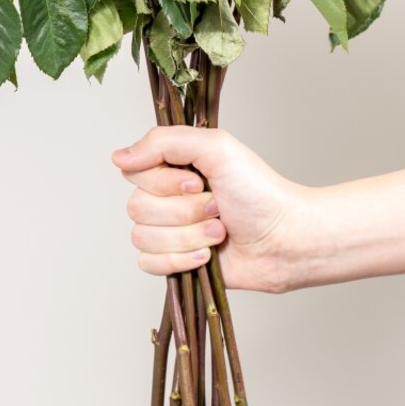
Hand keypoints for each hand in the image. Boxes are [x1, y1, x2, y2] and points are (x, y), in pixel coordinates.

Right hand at [111, 125, 311, 293]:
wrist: (285, 239)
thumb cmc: (259, 192)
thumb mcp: (216, 148)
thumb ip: (163, 142)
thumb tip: (118, 157)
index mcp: (171, 167)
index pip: (133, 172)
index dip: (164, 182)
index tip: (198, 182)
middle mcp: (165, 198)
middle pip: (136, 207)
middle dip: (183, 212)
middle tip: (217, 208)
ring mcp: (168, 231)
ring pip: (143, 237)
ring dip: (188, 236)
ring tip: (220, 232)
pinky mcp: (173, 262)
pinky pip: (148, 263)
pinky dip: (180, 260)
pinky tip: (207, 256)